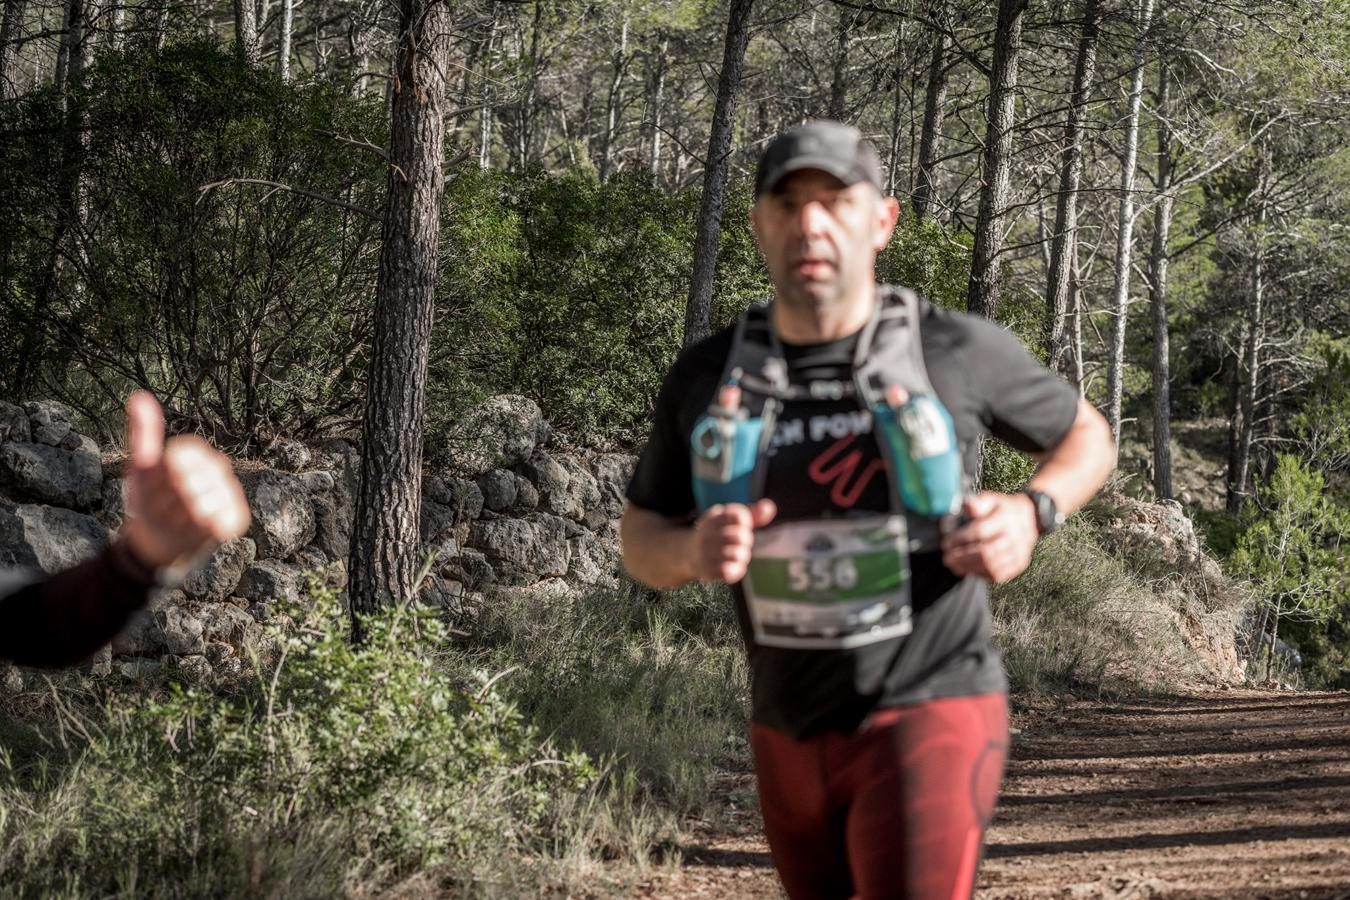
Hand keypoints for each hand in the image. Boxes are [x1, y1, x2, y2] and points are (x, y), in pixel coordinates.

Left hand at [119, 392, 250, 570]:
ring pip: (200, 503)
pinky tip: (195, 529)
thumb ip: (143, 433)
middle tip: (167, 505)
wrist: (158, 541)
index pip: (180, 455)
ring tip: (178, 518)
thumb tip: (138, 395)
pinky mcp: (237, 518)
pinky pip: (216, 522)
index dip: (164, 474)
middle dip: (170, 498)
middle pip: (189, 480)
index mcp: (196, 453)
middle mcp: (218, 468)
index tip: (159, 484)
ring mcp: (230, 492)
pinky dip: (199, 529)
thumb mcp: (141, 468)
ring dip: (180, 517)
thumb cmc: (148, 501)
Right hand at [689, 499, 777, 582]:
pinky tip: (731, 567)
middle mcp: (707, 534)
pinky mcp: (707, 570)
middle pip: (741, 536)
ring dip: (742, 556)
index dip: (745, 522)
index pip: (740, 516)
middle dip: (745, 540)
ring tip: (735, 555)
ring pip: (738, 555)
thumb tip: (769, 508)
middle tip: (739, 542)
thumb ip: (753, 513)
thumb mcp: (731, 519)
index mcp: (713, 517)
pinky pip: (730, 571)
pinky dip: (736, 570)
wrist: (689, 554)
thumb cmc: (718, 534)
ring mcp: (705, 553)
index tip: (740, 525)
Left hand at [940, 491, 1038, 582]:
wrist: (1031, 518)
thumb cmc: (1004, 509)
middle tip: (947, 557)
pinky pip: (999, 574)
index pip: (981, 531)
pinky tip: (968, 569)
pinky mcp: (1020, 564)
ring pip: (992, 566)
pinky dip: (981, 574)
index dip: (961, 539)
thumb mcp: (992, 499)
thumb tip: (967, 506)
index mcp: (1006, 518)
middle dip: (962, 557)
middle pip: (986, 552)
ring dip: (969, 567)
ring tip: (954, 564)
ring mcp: (1019, 552)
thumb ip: (978, 503)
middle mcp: (1015, 537)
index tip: (946, 543)